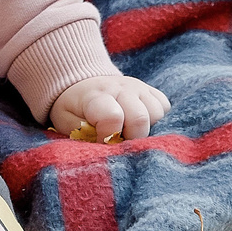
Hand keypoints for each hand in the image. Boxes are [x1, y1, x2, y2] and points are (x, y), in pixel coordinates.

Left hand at [47, 75, 167, 140]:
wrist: (83, 83)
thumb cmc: (74, 108)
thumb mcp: (67, 121)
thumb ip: (83, 134)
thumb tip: (104, 147)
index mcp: (96, 96)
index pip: (112, 117)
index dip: (109, 137)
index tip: (101, 143)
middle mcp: (120, 88)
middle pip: (139, 118)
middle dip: (131, 138)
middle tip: (118, 141)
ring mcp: (138, 87)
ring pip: (156, 113)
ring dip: (145, 128)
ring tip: (128, 130)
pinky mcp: (150, 89)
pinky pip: (164, 106)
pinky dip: (156, 119)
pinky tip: (138, 121)